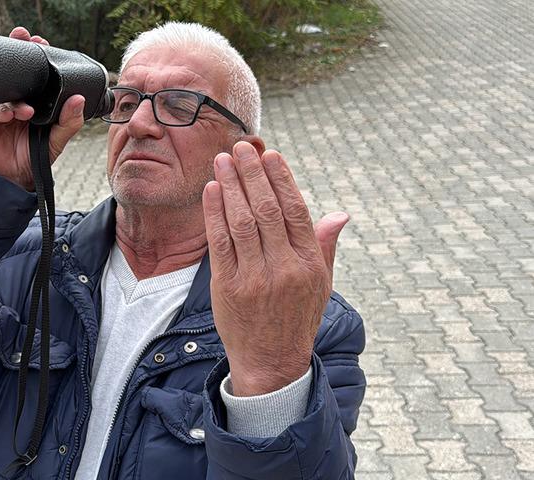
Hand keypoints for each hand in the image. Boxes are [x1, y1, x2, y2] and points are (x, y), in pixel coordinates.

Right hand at [0, 27, 85, 190]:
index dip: (38, 56)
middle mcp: (17, 99)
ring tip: (26, 110)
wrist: (8, 177)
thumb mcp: (56, 141)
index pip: (36, 73)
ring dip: (14, 90)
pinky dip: (0, 111)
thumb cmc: (32, 157)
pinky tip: (8, 117)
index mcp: (36, 100)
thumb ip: (69, 123)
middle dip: (20, 54)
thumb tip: (79, 100)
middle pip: (16, 71)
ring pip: (4, 88)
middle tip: (26, 40)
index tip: (41, 43)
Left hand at [202, 142, 348, 395]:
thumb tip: (340, 214)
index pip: (295, 210)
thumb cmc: (297, 317)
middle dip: (252, 173)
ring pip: (241, 220)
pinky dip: (215, 213)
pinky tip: (211, 190)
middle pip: (266, 209)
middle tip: (241, 147)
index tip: (271, 154)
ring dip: (230, 186)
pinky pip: (220, 242)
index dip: (282, 179)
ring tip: (222, 161)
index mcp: (309, 264)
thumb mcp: (321, 285)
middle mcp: (283, 268)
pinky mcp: (227, 286)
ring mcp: (254, 277)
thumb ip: (325, 247)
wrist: (271, 361)